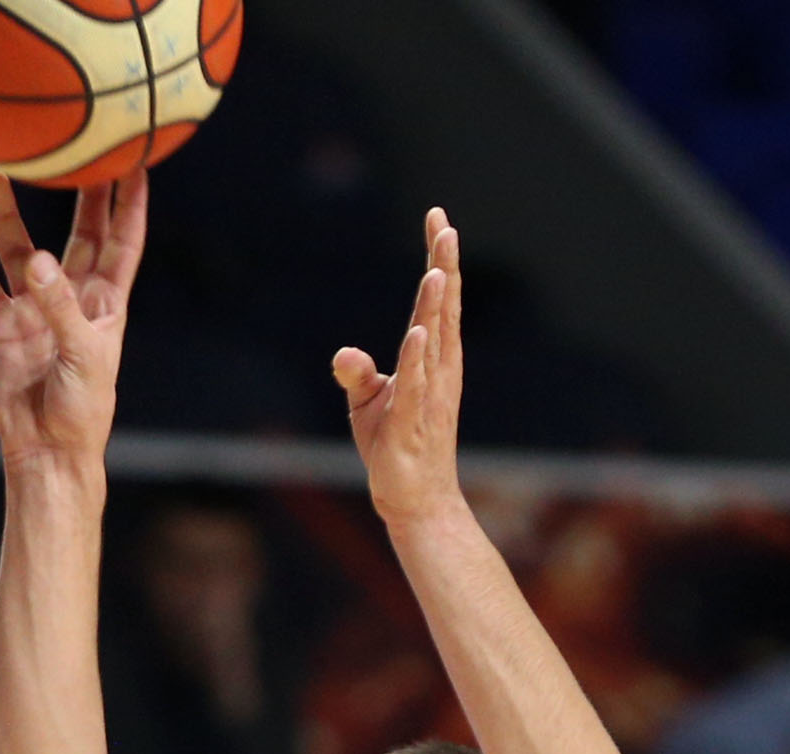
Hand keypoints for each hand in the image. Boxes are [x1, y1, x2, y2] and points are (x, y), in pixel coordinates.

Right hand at [0, 170, 144, 469]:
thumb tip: (33, 260)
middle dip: (78, 192)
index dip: (130, 201)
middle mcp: (69, 296)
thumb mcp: (81, 354)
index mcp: (105, 301)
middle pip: (77, 232)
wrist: (45, 448)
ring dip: (8, 214)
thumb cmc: (81, 407)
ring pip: (19, 249)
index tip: (136, 157)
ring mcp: (32, 308)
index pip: (123, 240)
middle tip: (74, 146)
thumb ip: (58, 305)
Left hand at [334, 210, 468, 532]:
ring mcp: (429, 393)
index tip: (438, 220)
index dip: (437, 260)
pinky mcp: (411, 421)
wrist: (414, 497)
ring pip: (434, 341)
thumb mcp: (368, 403)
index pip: (434, 302)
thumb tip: (344, 352)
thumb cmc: (394, 445)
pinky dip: (417, 358)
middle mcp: (438, 368)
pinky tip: (419, 332)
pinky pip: (416, 384)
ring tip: (438, 269)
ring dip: (436, 306)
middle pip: (442, 309)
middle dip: (443, 267)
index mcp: (430, 358)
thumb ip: (358, 373)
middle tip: (445, 225)